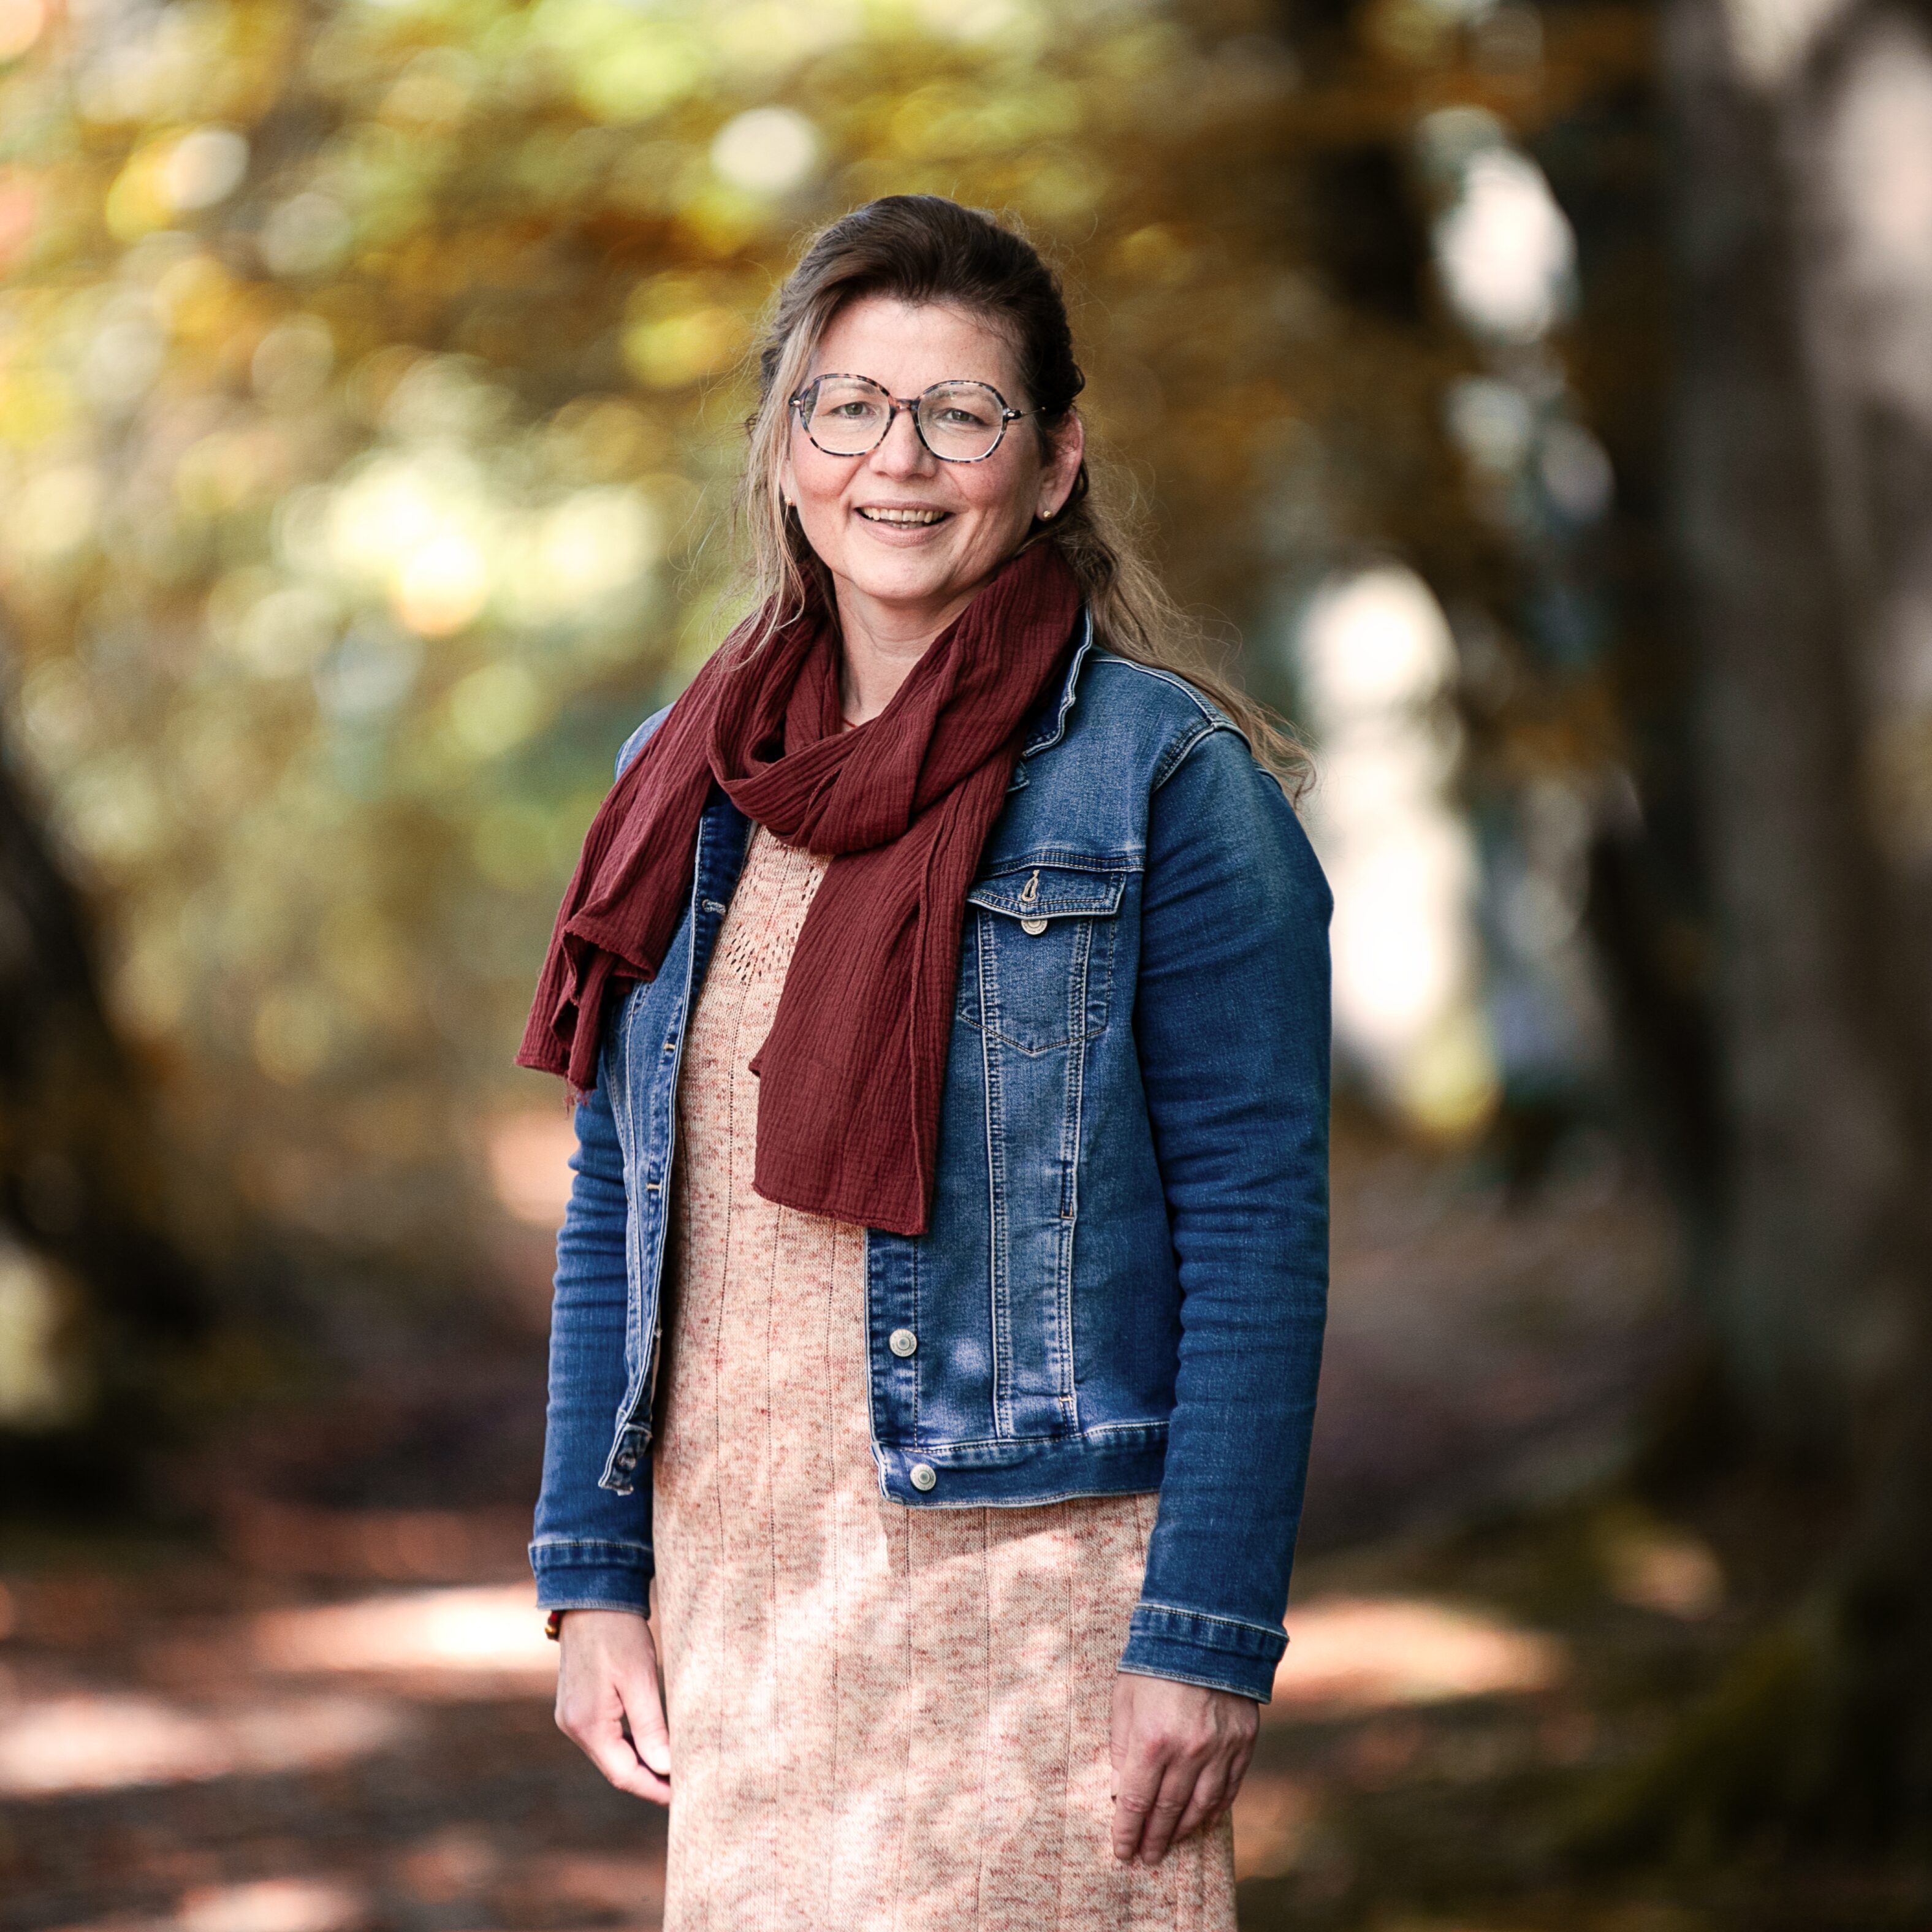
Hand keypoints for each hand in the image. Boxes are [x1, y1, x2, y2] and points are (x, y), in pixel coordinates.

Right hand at [553, 1609, 671, 1804]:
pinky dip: (628, 1744)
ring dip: (639, 1762)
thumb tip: (664, 1769)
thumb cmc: (619, 1634)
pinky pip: (605, 1736)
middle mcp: (573, 1727)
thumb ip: (651, 1727)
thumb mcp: (640, 1679)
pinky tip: (650, 1743)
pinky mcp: (577, 1704)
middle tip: (683, 1787)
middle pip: (615, 1768)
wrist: (591, 1597)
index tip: (682, 1797)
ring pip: (610, 1753)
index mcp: (588, 1725)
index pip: (623, 1775)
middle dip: (648, 1779)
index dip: (653, 1789)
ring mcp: (571, 1716)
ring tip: (672, 1768)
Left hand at [1109, 1672, 1256, 1866]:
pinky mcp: (1243, 1743)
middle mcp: (1188, 1752)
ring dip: (1184, 1831)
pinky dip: (1214, 1809)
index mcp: (1152, 1741)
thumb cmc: (1154, 1663)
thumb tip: (1119, 1789)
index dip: (1127, 1831)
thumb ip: (1122, 1747)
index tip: (1122, 1852)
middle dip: (1154, 1839)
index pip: (1136, 1802)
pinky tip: (1203, 1820)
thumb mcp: (1124, 1700)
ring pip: (1200, 1807)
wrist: (1206, 1630)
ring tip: (1171, 1844)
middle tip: (1146, 1858)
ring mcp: (1219, 1750)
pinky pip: (1229, 1789)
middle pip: (1168, 1811)